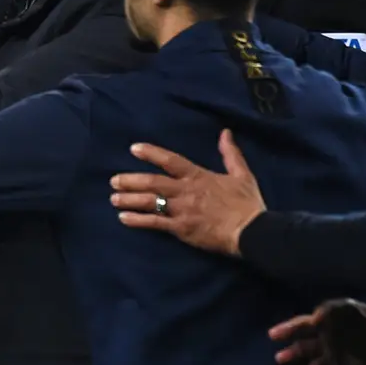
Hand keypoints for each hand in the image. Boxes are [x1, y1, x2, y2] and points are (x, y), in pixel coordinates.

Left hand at [109, 130, 265, 256]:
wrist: (251, 231)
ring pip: (151, 202)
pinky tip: (123, 219)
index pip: (171, 160)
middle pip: (153, 182)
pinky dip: (138, 220)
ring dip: (130, 200)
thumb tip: (225, 132)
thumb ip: (230, 153)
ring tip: (113, 199)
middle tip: (114, 181)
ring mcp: (182, 210)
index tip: (133, 148)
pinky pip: (155, 224)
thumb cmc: (247, 204)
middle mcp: (186, 191)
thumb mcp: (242, 174)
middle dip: (131, 181)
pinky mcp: (181, 229)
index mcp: (199, 176)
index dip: (151, 153)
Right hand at [269, 301, 365, 364]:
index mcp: (337, 314)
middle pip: (305, 329)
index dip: (318, 316)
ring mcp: (330, 345)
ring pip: (307, 347)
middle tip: (273, 334)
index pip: (321, 314)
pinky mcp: (335, 361)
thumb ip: (357, 314)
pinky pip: (320, 364)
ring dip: (294, 352)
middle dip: (289, 331)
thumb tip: (350, 316)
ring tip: (279, 358)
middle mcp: (329, 328)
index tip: (314, 320)